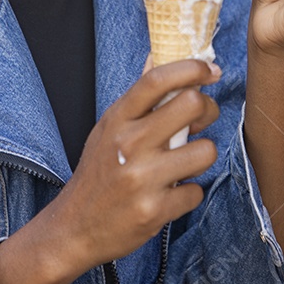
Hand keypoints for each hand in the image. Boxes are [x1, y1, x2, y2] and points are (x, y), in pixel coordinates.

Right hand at [51, 57, 219, 273]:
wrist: (75, 227)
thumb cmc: (99, 172)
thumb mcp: (109, 128)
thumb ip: (137, 98)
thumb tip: (156, 56)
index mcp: (117, 119)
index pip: (157, 80)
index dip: (190, 68)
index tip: (208, 70)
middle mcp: (129, 144)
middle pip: (191, 105)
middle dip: (207, 110)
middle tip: (201, 120)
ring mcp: (141, 178)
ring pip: (205, 151)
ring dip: (201, 156)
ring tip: (184, 162)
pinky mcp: (154, 211)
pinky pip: (196, 191)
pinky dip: (188, 193)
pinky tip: (169, 194)